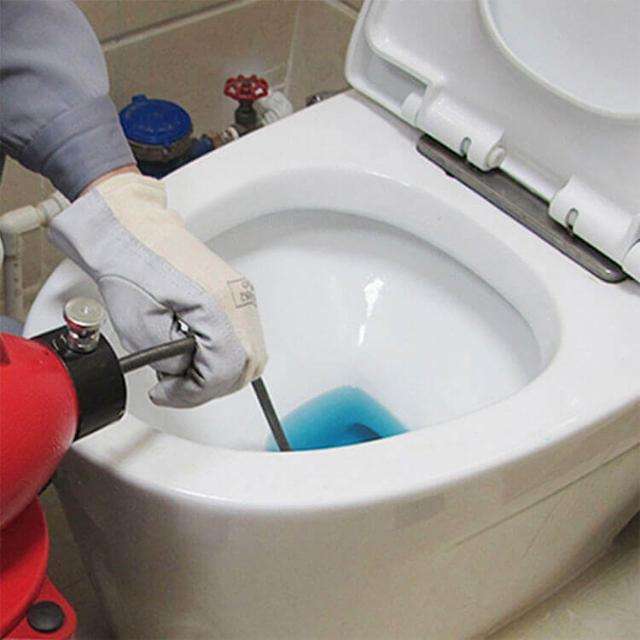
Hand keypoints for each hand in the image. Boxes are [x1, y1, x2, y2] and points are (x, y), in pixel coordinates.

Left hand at [49, 172, 266, 406]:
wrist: (132, 233)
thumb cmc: (131, 266)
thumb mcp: (139, 327)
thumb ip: (170, 363)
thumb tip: (185, 376)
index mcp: (218, 303)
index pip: (225, 369)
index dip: (196, 391)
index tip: (169, 392)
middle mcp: (239, 298)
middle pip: (246, 366)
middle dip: (210, 385)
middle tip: (177, 385)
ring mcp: (242, 295)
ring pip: (250, 356)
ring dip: (220, 372)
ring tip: (185, 369)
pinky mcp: (238, 295)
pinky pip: (245, 339)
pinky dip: (224, 355)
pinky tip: (196, 352)